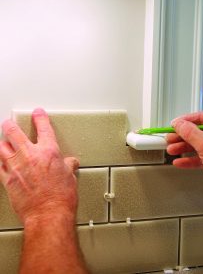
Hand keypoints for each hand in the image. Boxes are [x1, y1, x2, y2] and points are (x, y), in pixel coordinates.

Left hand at [0, 108, 78, 223]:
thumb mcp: (70, 176)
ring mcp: (16, 167)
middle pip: (13, 132)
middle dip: (10, 125)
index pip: (43, 128)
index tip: (37, 113)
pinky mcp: (7, 179)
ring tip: (3, 141)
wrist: (49, 214)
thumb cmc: (61, 197)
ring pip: (1, 147)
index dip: (40, 117)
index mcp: (49, 152)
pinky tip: (0, 160)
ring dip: (2, 142)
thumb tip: (69, 163)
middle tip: (9, 123)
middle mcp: (30, 155)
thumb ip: (67, 165)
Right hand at [166, 111, 202, 198]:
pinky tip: (180, 161)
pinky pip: (201, 155)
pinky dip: (190, 158)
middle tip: (170, 138)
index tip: (174, 124)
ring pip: (198, 143)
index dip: (186, 120)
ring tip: (172, 150)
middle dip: (182, 136)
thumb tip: (179, 124)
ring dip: (184, 147)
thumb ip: (190, 132)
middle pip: (198, 130)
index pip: (202, 116)